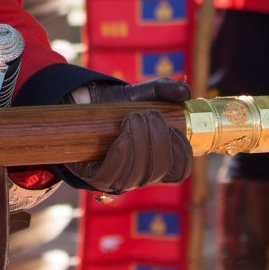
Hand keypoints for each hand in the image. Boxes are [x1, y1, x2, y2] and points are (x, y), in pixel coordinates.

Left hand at [63, 78, 192, 192]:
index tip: (174, 130)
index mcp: (156, 161)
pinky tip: (123, 138)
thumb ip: (163, 90)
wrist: (83, 105)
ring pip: (137, 175)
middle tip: (148, 115)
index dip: (181, 154)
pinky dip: (121, 156)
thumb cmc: (118, 105)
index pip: (177, 171)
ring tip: (133, 118)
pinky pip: (111, 175)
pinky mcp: (95, 177)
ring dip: (139, 144)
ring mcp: (118, 179)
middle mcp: (140, 175)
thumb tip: (185, 91)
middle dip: (156, 141)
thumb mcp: (142, 94)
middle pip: (158, 171)